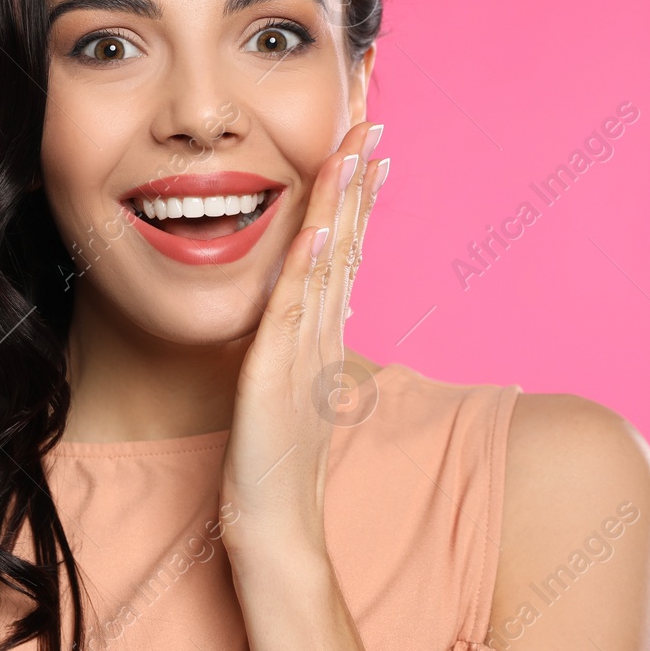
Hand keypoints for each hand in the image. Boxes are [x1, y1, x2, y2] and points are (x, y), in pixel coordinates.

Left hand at [220, 120, 389, 559]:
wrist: (274, 527)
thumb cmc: (275, 465)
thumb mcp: (288, 391)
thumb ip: (297, 350)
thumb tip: (301, 320)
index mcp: (321, 333)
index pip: (342, 249)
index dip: (357, 198)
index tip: (370, 149)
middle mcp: (321, 332)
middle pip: (344, 242)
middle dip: (358, 180)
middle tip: (374, 123)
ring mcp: (303, 349)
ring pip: (326, 262)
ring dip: (340, 204)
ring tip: (356, 148)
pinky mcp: (276, 372)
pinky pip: (292, 308)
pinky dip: (305, 265)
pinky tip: (313, 226)